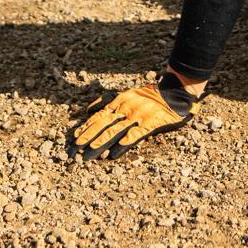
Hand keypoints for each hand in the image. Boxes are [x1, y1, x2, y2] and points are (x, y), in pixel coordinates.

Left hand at [68, 74, 198, 160]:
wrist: (175, 91)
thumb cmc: (150, 94)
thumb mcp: (127, 93)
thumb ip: (108, 100)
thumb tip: (88, 109)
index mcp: (119, 101)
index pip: (98, 116)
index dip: (85, 128)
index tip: (73, 140)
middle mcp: (126, 108)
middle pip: (102, 125)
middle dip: (86, 139)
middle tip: (73, 152)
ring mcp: (138, 116)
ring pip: (114, 131)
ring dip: (99, 144)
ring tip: (87, 156)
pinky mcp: (150, 123)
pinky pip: (134, 136)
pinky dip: (123, 145)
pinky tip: (113, 155)